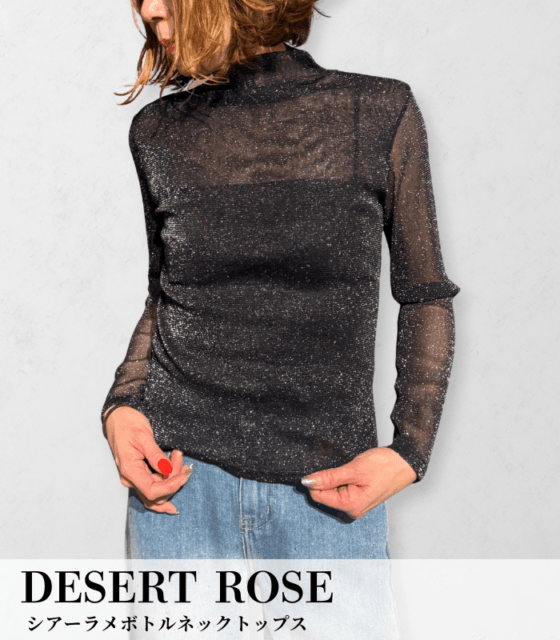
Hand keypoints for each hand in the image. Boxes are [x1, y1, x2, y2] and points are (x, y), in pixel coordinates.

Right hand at [104, 406, 192, 514]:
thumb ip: (155, 455)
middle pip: (157, 493)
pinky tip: (176, 466)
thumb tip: (167, 470)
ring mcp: (135, 477)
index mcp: (130, 470)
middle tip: (179, 457)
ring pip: (158, 489)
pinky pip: (156, 483)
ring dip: (173, 478)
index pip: (151, 491)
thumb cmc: (127, 424)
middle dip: (174, 479)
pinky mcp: (140, 473)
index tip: (183, 476)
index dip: (170, 487)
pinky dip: (168, 477)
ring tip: (178, 456)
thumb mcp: (143, 436)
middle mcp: (131, 478)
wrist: (117, 418)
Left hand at [300, 447, 416, 518]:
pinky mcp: (358, 497)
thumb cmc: (384, 466)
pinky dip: (341, 479)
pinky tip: (351, 472)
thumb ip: (329, 477)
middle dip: (326, 479)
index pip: (318, 496)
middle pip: (324, 495)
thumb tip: (307, 481)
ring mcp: (356, 504)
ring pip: (332, 491)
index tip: (319, 467)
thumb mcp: (354, 469)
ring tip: (349, 469)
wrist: (404, 462)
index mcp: (351, 506)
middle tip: (341, 467)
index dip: (314, 480)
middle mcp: (352, 509)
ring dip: (335, 478)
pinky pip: (341, 490)